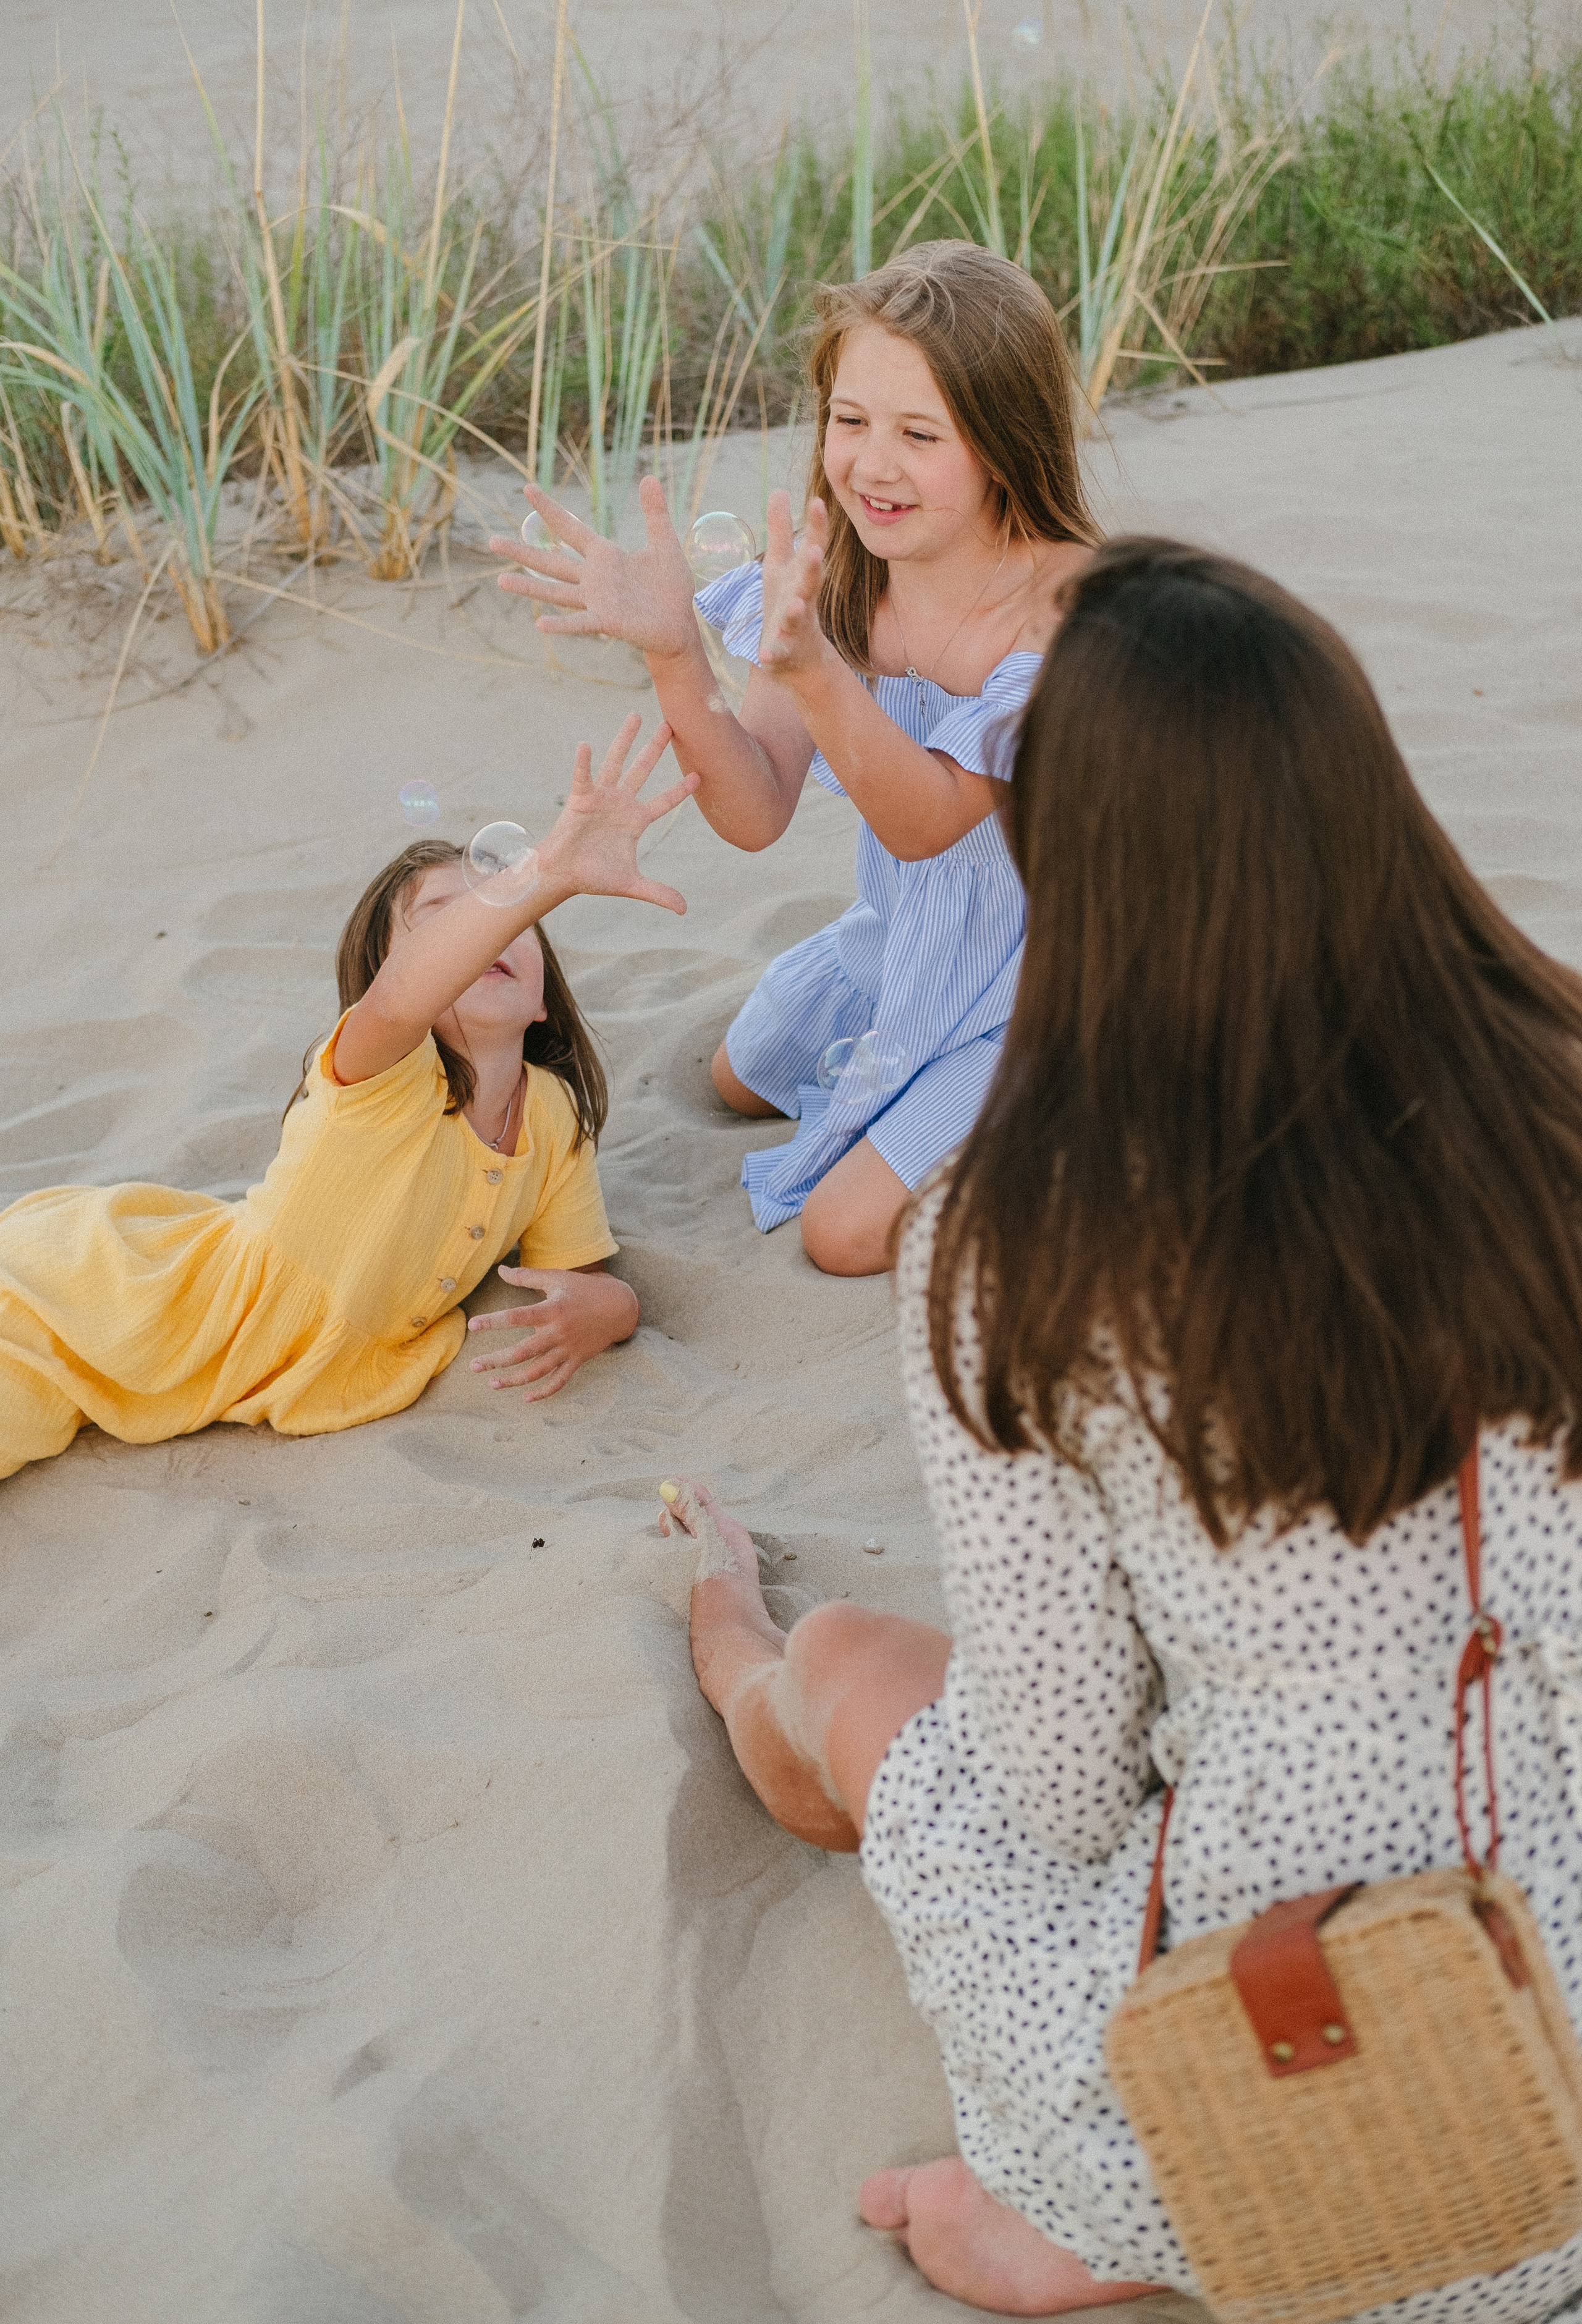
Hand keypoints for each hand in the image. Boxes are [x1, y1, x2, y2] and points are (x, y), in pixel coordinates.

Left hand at [466, 1265, 638, 1401]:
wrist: (619, 1307)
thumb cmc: (583, 1289)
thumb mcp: (557, 1278)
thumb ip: (527, 1276)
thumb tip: (500, 1270)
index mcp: (552, 1310)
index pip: (518, 1317)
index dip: (494, 1321)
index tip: (473, 1325)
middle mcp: (559, 1332)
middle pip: (523, 1351)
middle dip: (497, 1361)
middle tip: (474, 1366)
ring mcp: (568, 1350)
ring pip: (538, 1371)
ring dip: (514, 1380)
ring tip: (492, 1384)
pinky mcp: (577, 1361)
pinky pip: (559, 1382)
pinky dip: (543, 1392)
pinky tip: (525, 1398)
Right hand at [491, 475, 700, 660]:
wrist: (680, 624)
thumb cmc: (671, 588)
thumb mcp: (664, 544)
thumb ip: (654, 513)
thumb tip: (648, 478)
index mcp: (604, 556)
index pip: (570, 528)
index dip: (550, 509)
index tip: (527, 488)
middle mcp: (594, 578)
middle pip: (551, 562)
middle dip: (522, 551)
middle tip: (491, 540)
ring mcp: (597, 601)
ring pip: (556, 592)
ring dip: (529, 586)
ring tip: (501, 580)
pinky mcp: (607, 622)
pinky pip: (580, 622)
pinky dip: (561, 625)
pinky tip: (540, 625)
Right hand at [536, 713, 698, 914]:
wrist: (564, 875)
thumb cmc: (595, 876)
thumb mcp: (632, 885)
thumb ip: (658, 893)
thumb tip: (684, 910)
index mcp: (636, 820)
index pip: (665, 801)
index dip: (680, 789)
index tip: (699, 775)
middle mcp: (621, 803)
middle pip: (644, 770)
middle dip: (656, 748)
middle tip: (672, 725)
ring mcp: (601, 797)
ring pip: (617, 762)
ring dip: (626, 740)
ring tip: (636, 716)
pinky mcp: (580, 798)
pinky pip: (584, 777)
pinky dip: (584, 763)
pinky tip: (586, 745)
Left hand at [758, 492, 835, 683]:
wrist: (797, 657)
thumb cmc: (788, 600)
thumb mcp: (781, 564)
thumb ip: (781, 530)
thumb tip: (779, 490)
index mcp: (802, 575)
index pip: (814, 546)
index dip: (817, 525)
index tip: (817, 501)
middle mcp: (803, 598)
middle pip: (811, 581)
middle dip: (814, 567)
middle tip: (816, 552)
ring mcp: (795, 626)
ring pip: (797, 617)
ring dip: (796, 611)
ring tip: (795, 605)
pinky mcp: (782, 650)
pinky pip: (778, 652)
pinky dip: (773, 653)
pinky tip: (766, 656)